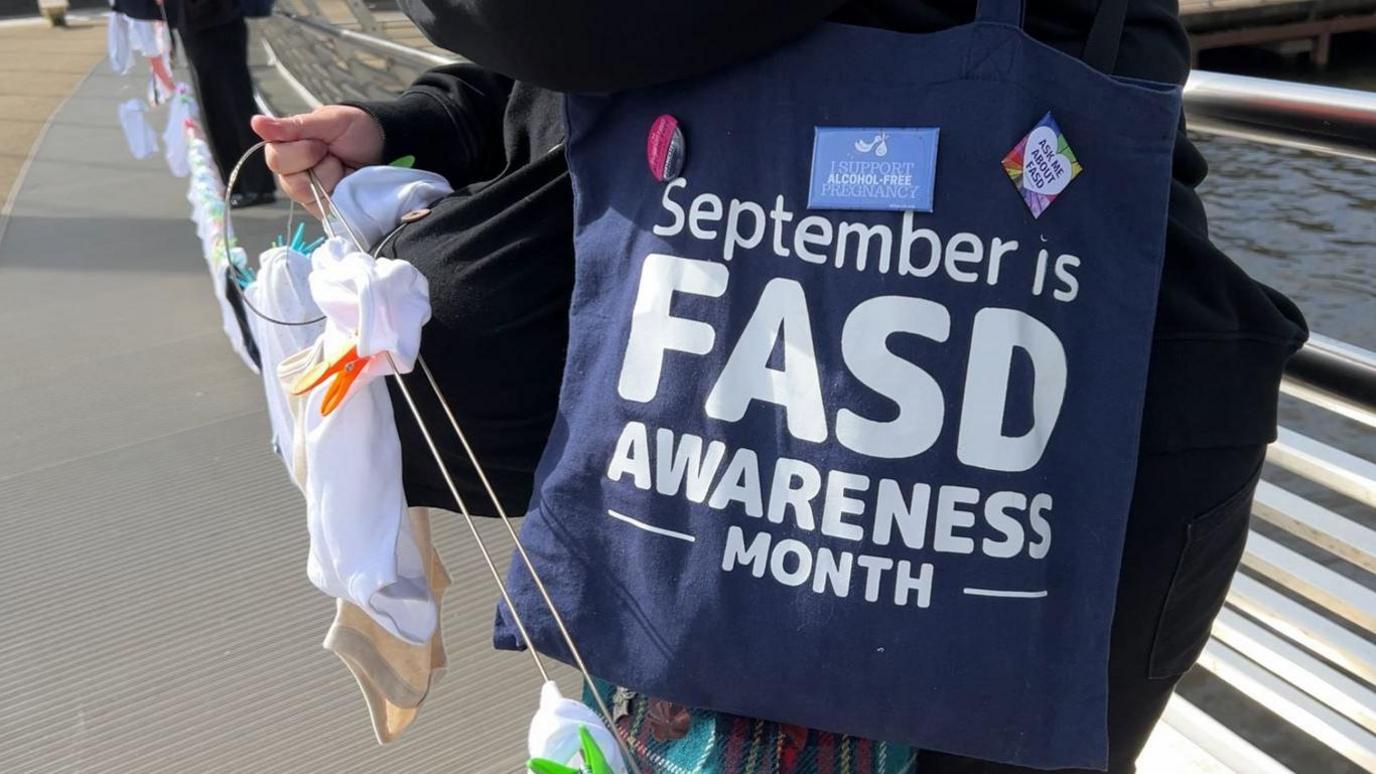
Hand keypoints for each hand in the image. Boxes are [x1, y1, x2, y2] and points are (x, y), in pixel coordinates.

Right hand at [251, 106, 384, 215]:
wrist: (385, 144)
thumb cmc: (354, 128)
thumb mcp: (327, 121)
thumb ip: (293, 126)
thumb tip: (255, 122)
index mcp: (288, 148)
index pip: (275, 159)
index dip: (301, 152)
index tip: (321, 143)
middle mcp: (293, 173)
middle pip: (289, 182)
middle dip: (318, 166)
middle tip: (333, 154)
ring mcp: (309, 193)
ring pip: (309, 196)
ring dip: (331, 179)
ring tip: (342, 167)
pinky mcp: (325, 208)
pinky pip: (325, 209)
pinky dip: (340, 194)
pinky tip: (347, 182)